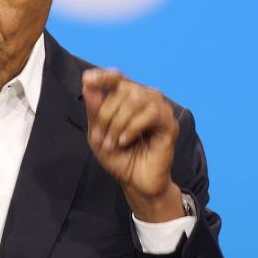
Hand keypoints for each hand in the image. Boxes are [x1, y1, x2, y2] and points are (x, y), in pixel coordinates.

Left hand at [82, 68, 183, 221]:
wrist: (135, 182)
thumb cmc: (118, 157)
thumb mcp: (98, 133)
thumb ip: (94, 109)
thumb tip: (88, 83)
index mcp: (128, 98)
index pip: (117, 77)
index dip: (103, 76)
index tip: (88, 80)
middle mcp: (145, 98)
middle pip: (123, 89)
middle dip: (107, 114)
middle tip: (101, 138)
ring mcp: (160, 109)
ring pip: (137, 99)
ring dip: (118, 122)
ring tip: (113, 142)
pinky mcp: (169, 123)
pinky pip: (151, 114)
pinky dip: (133, 127)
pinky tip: (125, 141)